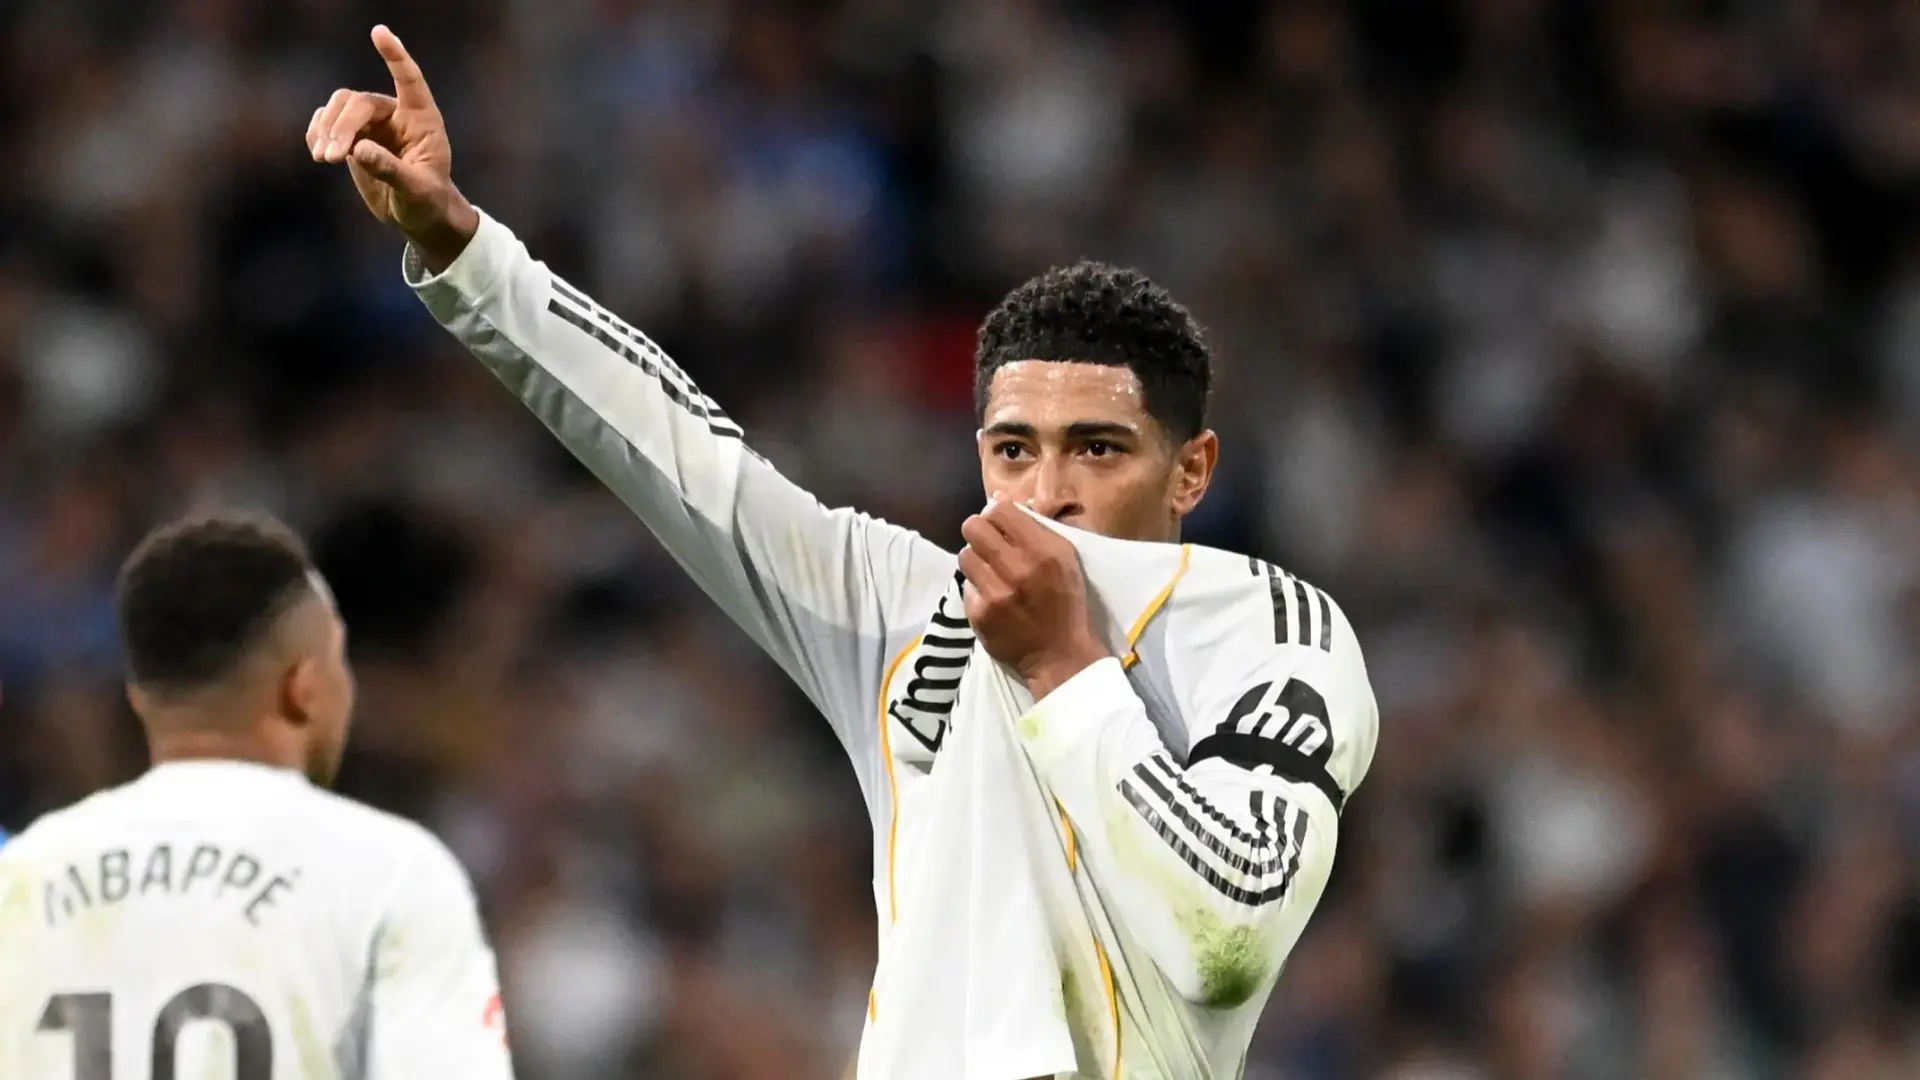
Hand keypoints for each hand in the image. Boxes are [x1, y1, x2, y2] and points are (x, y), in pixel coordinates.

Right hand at [306, 26, 475, 270]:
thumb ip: (391, 169)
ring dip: (326, 129)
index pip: (409, 79)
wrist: (417, 216)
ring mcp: (371, 124)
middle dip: (342, 126)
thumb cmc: (427, 201)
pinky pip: (326, 122)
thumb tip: (358, 149)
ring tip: (324, 159)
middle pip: (358, 101)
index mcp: (422, 119)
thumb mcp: (416, 190)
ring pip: (339, 108)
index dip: (395, 55)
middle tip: (332, 157)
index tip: (378, 32)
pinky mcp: (351, 137)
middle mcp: (396, 114)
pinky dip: (318, 134)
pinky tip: (318, 153)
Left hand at [959, 500, 1110, 700]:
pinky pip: (965, 585)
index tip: (1000, 524)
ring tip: (990, 571)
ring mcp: (995, 592)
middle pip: (973, 527)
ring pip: (964, 555)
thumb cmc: (1066, 601)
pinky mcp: (979, 613)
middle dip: (979, 532)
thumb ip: (1036, 528)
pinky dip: (977, 587)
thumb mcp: (1066, 558)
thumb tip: (997, 502)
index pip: (999, 510)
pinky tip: (992, 596)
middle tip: (988, 543)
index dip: (996, 513)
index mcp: (1043, 550)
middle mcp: (1017, 568)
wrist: (1059, 654)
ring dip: (976, 559)